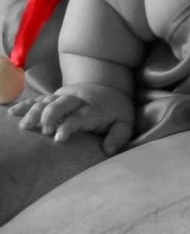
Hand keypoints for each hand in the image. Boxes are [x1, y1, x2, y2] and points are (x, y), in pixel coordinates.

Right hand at [7, 83, 134, 154]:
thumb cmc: (116, 112)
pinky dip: (26, 105)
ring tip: (25, 126)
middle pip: (62, 105)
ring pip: (47, 102)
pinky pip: (38, 100)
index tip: (59, 138)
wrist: (110, 89)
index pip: (80, 116)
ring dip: (35, 112)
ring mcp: (64, 98)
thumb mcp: (125, 123)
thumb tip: (108, 150)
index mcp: (94, 109)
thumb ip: (119, 136)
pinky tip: (13, 113)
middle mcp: (77, 101)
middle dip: (51, 116)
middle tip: (44, 130)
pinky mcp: (55, 98)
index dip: (69, 125)